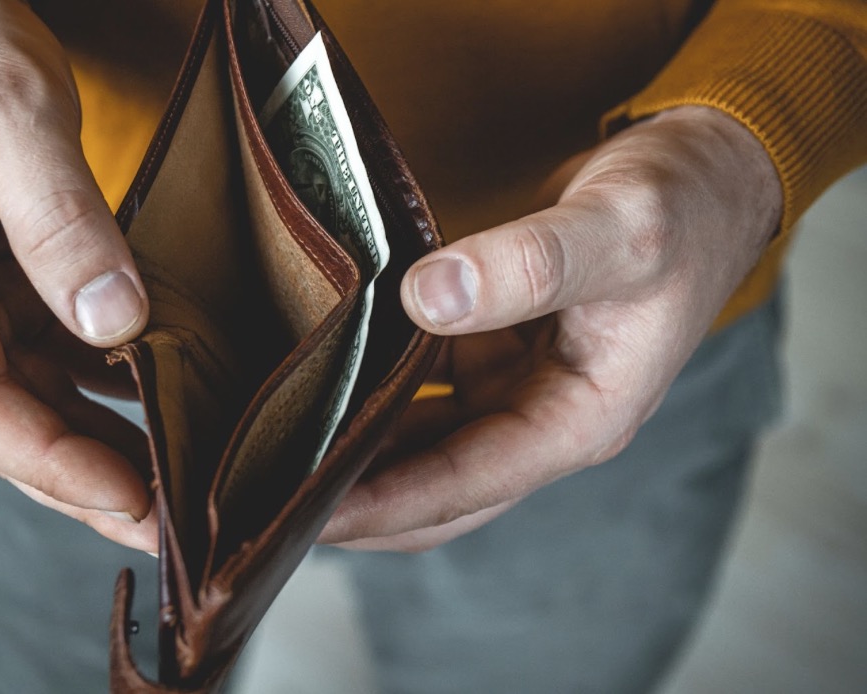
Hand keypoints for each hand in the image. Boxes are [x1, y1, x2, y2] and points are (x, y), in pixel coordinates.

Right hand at [0, 0, 156, 549]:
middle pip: (3, 424)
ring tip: (170, 498)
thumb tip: (114, 323)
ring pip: (30, 408)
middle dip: (82, 485)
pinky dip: (101, 406)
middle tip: (166, 531)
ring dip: (96, 459)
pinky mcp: (0, 301)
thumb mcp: (11, 115)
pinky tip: (155, 423)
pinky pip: (49, 371)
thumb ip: (60, 219)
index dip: (51, 458)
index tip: (131, 493)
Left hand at [321, 106, 781, 551]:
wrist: (704, 181)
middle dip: (365, 504)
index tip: (308, 512)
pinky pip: (433, 394)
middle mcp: (549, 419)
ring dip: (368, 456)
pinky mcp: (503, 358)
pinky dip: (387, 397)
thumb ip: (529, 264)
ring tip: (286, 453)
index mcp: (584, 419)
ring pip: (431, 447)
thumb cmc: (679, 209)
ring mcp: (524, 391)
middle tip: (278, 501)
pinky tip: (335, 383)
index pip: (468, 482)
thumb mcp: (617, 232)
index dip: (385, 502)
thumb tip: (427, 295)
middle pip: (442, 490)